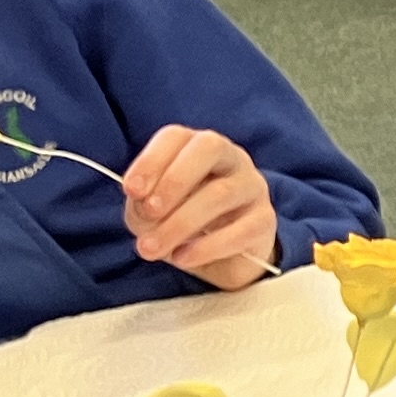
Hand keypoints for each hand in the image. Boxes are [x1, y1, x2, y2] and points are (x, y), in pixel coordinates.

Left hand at [120, 126, 275, 286]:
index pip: (176, 137)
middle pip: (209, 148)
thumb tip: (146, 209)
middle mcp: (230, 158)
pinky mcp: (264, 220)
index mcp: (197, 148)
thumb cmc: (184, 223)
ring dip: (180, 223)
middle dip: (174, 180)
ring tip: (152, 249)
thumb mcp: (152, 213)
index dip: (151, 160)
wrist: (223, 259)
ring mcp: (252, 186)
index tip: (131, 190)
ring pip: (221, 193)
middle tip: (149, 213)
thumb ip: (142, 206)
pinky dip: (206, 246)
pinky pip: (240, 230)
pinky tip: (183, 258)